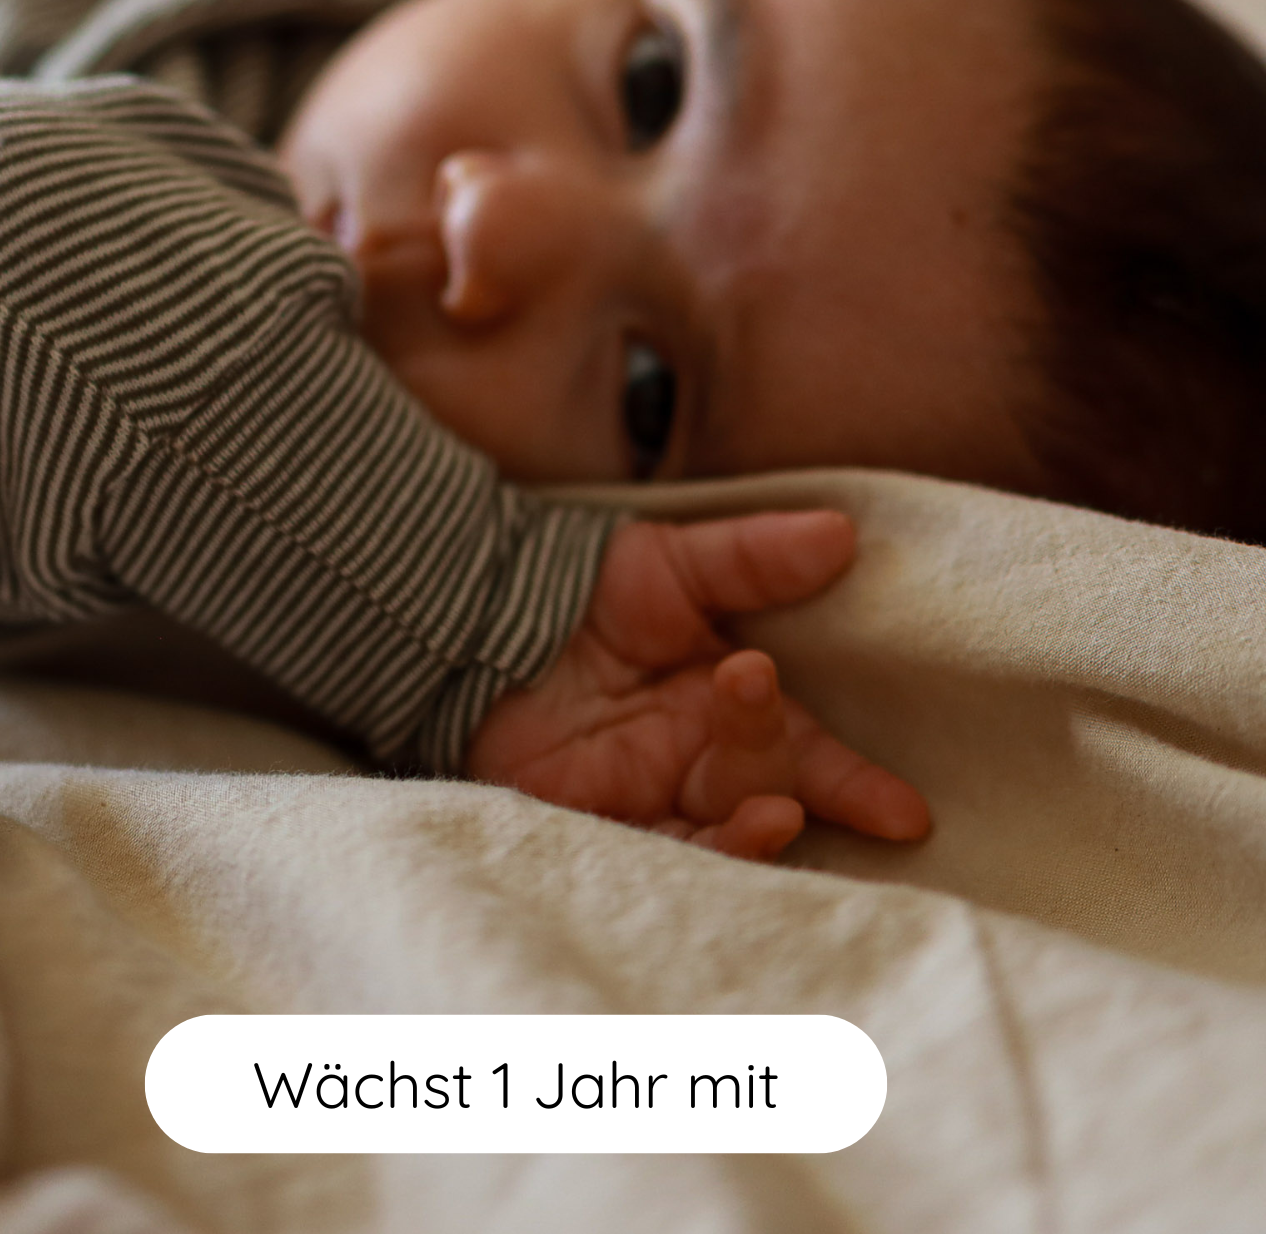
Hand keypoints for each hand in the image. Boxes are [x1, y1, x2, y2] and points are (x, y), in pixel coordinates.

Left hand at [465, 509, 929, 861]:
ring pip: (723, 829)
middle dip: (789, 762)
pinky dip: (701, 858)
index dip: (858, 785)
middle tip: (750, 685)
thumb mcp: (674, 560)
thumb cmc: (585, 583)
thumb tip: (840, 534)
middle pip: (768, 779)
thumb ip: (753, 557)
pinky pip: (659, 856)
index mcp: (731, 703)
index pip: (808, 752)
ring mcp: (651, 794)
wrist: (482, 611)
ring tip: (777, 809)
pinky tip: (728, 837)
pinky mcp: (597, 822)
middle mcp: (700, 757)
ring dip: (755, 827)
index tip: (908, 813)